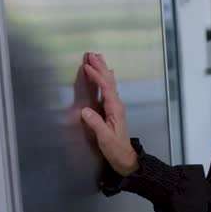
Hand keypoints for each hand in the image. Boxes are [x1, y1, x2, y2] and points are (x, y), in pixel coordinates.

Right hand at [78, 52, 138, 175]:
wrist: (125, 158)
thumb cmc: (115, 149)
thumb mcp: (105, 138)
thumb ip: (96, 124)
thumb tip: (85, 110)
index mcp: (115, 109)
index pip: (106, 88)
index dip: (96, 76)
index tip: (87, 66)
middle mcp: (117, 105)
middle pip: (109, 82)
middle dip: (100, 67)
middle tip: (91, 54)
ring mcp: (115, 107)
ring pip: (109, 84)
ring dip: (103, 70)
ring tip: (97, 58)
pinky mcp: (112, 110)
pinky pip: (108, 90)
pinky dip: (104, 79)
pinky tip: (106, 75)